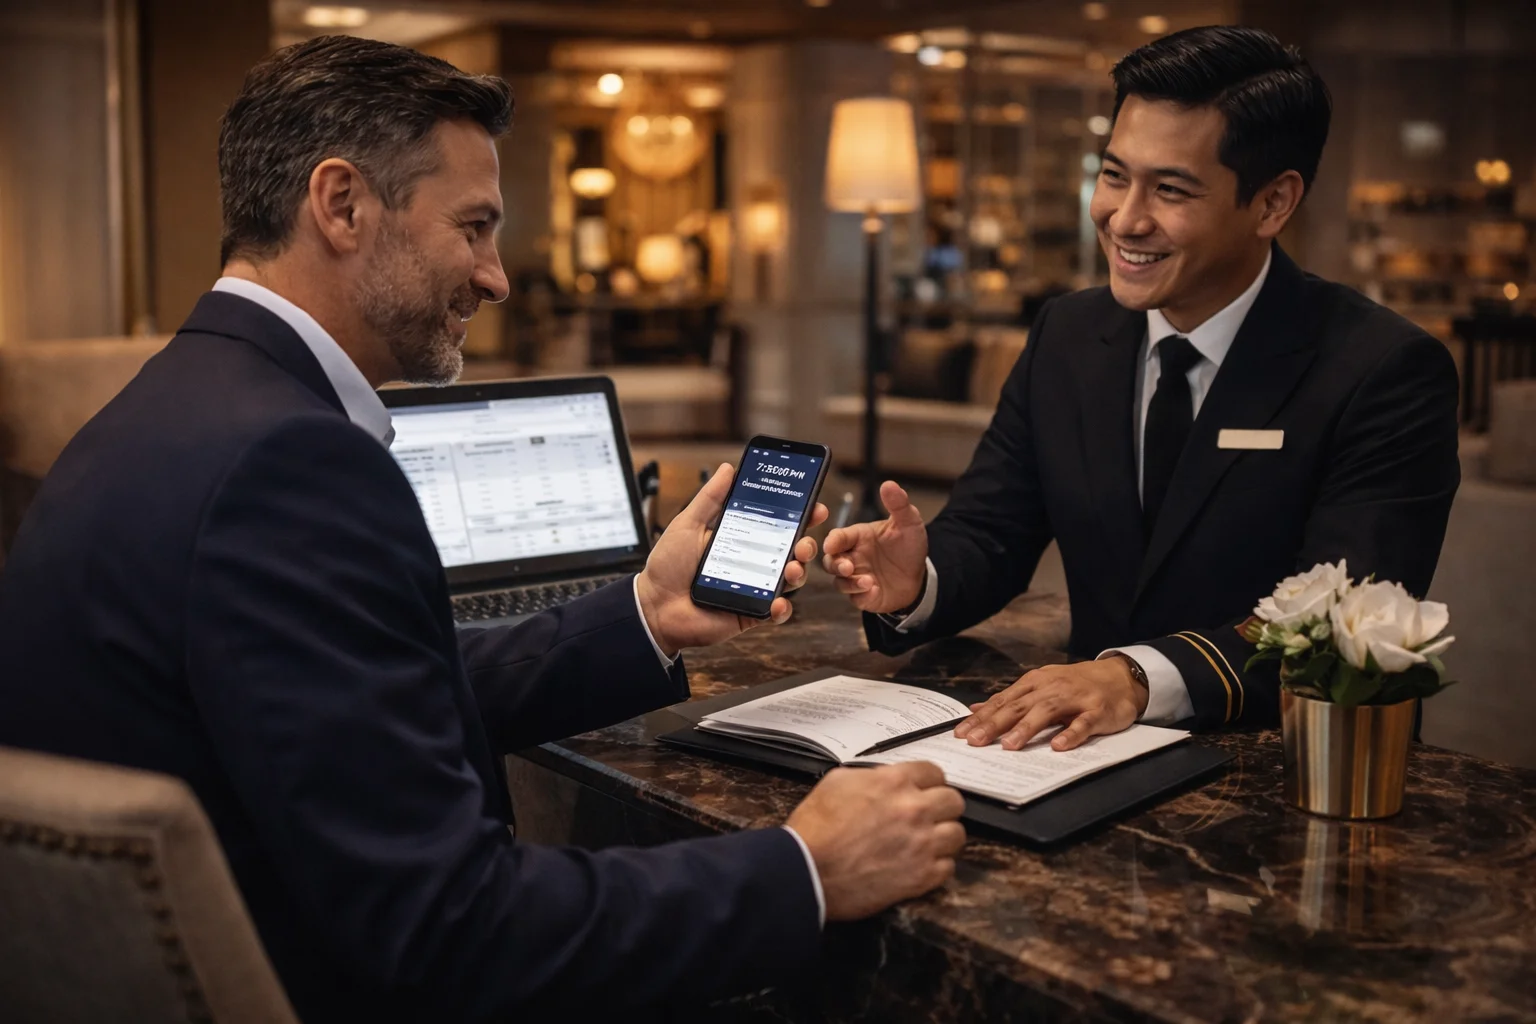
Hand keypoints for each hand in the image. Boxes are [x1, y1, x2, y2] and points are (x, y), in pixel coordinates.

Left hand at [635, 463, 827, 656]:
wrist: (653, 607)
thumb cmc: (667, 566)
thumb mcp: (687, 524)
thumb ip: (710, 498)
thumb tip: (727, 469)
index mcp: (742, 537)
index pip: (778, 523)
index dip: (800, 514)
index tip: (814, 505)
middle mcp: (753, 561)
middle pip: (792, 550)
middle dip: (807, 543)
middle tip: (803, 541)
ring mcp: (755, 588)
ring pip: (791, 579)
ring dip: (799, 571)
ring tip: (790, 568)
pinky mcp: (752, 612)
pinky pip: (777, 612)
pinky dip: (782, 608)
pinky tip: (776, 601)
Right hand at [786, 762, 965, 920]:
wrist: (805, 870)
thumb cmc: (814, 828)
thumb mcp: (837, 782)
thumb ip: (870, 777)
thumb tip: (884, 780)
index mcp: (894, 782)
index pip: (934, 772)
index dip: (928, 782)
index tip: (924, 790)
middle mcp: (914, 810)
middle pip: (953, 801)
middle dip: (941, 807)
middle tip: (927, 816)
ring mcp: (922, 845)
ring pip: (957, 834)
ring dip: (943, 837)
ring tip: (926, 842)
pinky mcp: (921, 877)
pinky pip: (948, 867)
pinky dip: (937, 867)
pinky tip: (920, 865)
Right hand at [820, 480, 928, 613]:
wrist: (920, 577)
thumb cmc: (908, 547)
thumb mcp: (909, 523)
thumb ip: (898, 504)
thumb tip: (889, 484)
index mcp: (858, 537)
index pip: (838, 537)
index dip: (832, 541)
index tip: (832, 544)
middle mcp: (852, 557)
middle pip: (830, 561)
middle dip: (836, 564)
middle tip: (848, 567)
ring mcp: (855, 577)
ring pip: (839, 581)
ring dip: (850, 582)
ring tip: (867, 581)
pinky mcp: (863, 596)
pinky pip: (855, 598)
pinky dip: (861, 595)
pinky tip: (874, 590)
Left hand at [954, 657, 1149, 751]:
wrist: (1118, 677)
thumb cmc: (1075, 685)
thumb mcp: (1040, 687)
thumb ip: (1010, 699)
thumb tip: (976, 709)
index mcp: (1034, 683)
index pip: (1002, 701)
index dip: (981, 718)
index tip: (960, 734)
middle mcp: (1051, 688)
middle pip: (1019, 706)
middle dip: (995, 724)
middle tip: (975, 742)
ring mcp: (1075, 698)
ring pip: (1047, 712)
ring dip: (1027, 728)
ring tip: (1009, 746)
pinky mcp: (1097, 710)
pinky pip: (1083, 723)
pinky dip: (1071, 734)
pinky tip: (1058, 746)